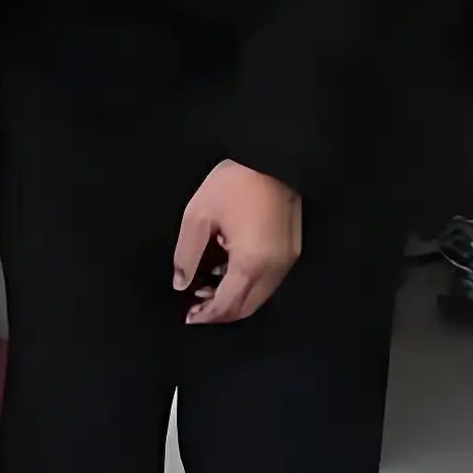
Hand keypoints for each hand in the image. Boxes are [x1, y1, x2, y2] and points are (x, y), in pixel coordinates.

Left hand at [174, 160, 301, 324]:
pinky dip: (247, 285)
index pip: (229, 304)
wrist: (272, 156)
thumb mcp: (198, 215)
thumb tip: (180, 284)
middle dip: (220, 313)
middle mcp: (275, 269)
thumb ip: (187, 254)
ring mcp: (287, 260)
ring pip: (260, 296)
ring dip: (234, 299)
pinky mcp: (292, 250)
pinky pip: (268, 280)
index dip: (207, 315)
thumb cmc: (233, 183)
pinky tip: (226, 271)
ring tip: (205, 288)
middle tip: (195, 307)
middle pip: (247, 307)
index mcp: (251, 263)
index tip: (188, 316)